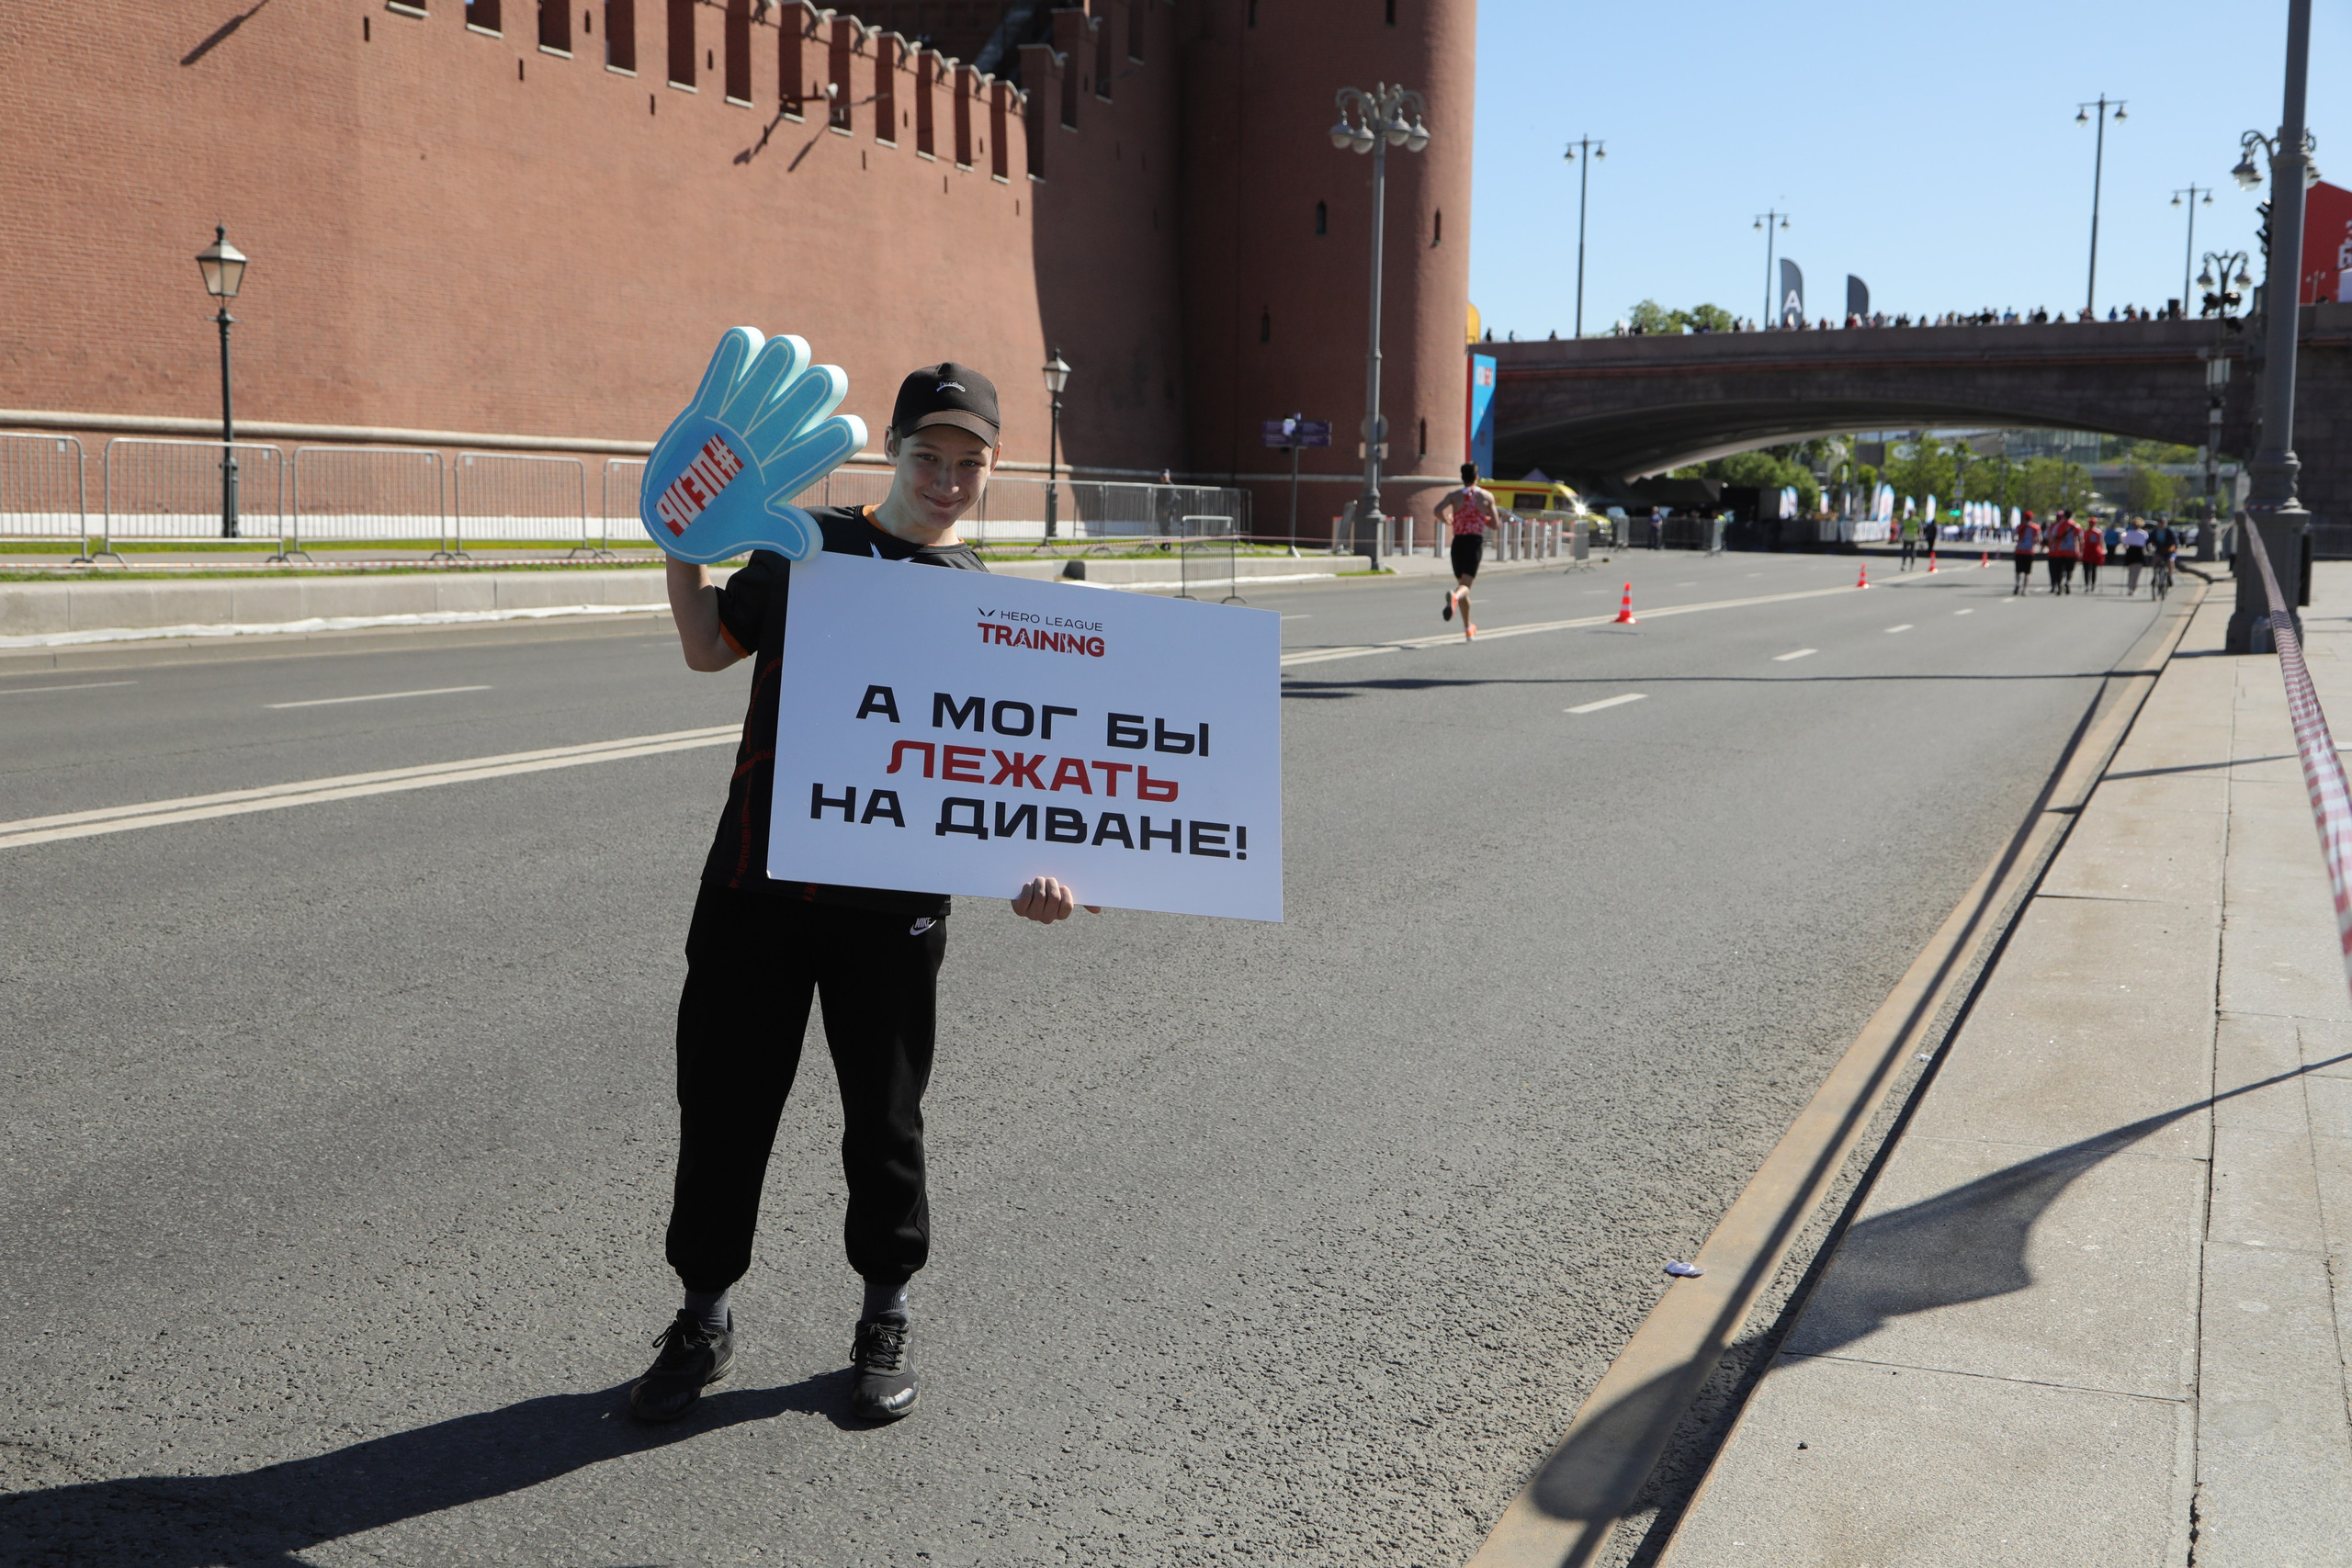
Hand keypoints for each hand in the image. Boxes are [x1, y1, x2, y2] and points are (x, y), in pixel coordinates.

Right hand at [640, 327, 867, 564]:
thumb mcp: (752, 529)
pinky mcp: (714, 399)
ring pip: (783, 362)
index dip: (844, 431)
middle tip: (789, 404)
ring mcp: (749, 410)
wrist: (680, 514)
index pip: (840, 436)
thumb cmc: (724, 526)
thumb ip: (783, 531)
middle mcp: (780, 430)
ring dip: (781, 358)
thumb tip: (811, 546)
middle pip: (821, 387)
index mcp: (796, 460)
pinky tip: (738, 352)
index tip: (832, 437)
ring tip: (764, 372)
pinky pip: (733, 356)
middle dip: (817, 385)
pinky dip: (738, 347)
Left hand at [1011, 877, 1100, 923]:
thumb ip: (1083, 900)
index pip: (1067, 906)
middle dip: (1051, 884)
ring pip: (1040, 896)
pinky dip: (1028, 887)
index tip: (1062, 886)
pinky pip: (1027, 897)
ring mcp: (1032, 915)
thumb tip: (1097, 910)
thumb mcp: (1066, 891)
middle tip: (1049, 879)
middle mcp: (1046, 918)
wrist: (1025, 885)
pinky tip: (1028, 885)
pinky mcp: (1019, 910)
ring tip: (1039, 880)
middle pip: (1054, 899)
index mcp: (1059, 914)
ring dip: (1040, 883)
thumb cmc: (1049, 888)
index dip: (1065, 893)